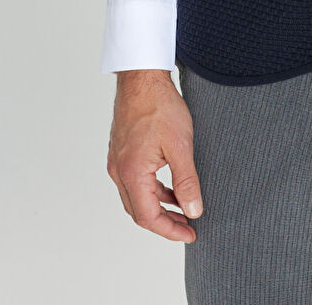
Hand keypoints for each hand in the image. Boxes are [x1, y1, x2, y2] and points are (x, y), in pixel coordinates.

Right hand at [106, 69, 204, 242]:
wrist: (142, 77)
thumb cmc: (158, 105)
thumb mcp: (181, 145)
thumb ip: (187, 181)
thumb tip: (194, 209)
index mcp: (131, 173)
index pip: (148, 217)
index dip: (170, 230)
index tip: (190, 233)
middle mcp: (118, 171)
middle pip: (139, 211)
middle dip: (164, 222)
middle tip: (188, 226)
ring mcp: (117, 161)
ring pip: (136, 197)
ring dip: (159, 206)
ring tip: (182, 209)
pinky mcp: (121, 151)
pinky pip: (135, 181)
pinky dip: (152, 190)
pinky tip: (169, 187)